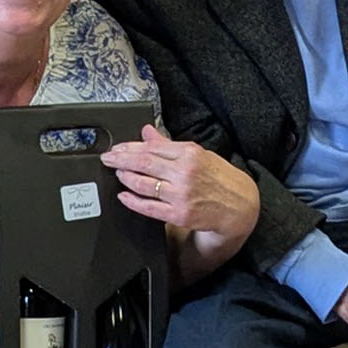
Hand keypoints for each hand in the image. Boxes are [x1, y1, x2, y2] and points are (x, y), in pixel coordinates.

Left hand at [103, 126, 259, 250]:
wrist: (239, 206)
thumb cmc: (218, 178)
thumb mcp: (198, 155)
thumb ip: (168, 145)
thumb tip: (146, 132)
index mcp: (190, 153)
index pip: (152, 148)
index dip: (130, 148)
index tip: (116, 148)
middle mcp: (185, 172)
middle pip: (144, 163)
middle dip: (121, 160)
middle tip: (107, 158)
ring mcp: (181, 194)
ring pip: (144, 184)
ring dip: (126, 178)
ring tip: (117, 174)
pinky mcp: (179, 214)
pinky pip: (149, 207)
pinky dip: (133, 201)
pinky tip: (123, 196)